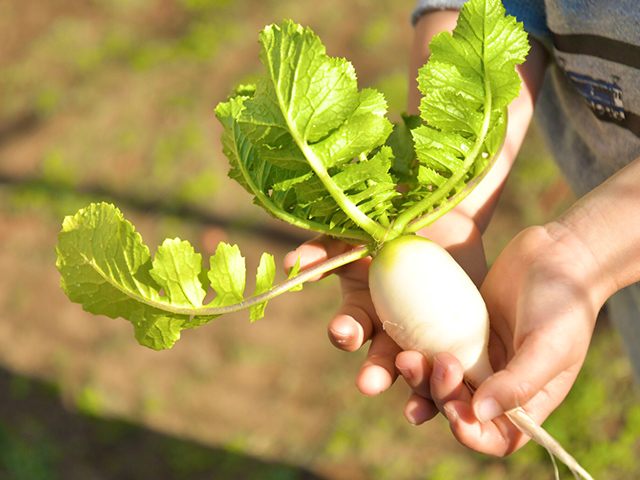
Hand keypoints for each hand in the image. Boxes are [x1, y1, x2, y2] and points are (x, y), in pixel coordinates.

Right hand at [284, 209, 487, 397]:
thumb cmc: (388, 222)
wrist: (440, 212)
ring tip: (413, 404)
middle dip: (374, 373)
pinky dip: (451, 384)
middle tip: (370, 383)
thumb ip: (326, 247)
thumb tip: (292, 262)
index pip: (350, 327)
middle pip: (380, 360)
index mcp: (363, 309)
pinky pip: (454, 368)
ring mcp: (424, 336)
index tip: (344, 330)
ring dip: (412, 387)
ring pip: (416, 372)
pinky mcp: (458, 338)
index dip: (345, 331)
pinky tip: (455, 394)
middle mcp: (391, 329)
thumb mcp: (355, 233)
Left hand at [399, 224, 603, 454]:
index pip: (496, 436)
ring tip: (407, 357)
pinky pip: (432, 348)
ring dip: (421, 378)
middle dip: (441, 396)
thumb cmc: (564, 303)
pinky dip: (418, 351)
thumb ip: (519, 383)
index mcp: (526, 398)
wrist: (555, 254)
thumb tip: (479, 414)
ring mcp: (476, 356)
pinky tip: (401, 345)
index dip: (472, 434)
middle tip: (438, 363)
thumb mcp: (549, 345)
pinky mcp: (459, 331)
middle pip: (459, 409)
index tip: (455, 413)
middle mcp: (497, 383)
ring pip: (439, 381)